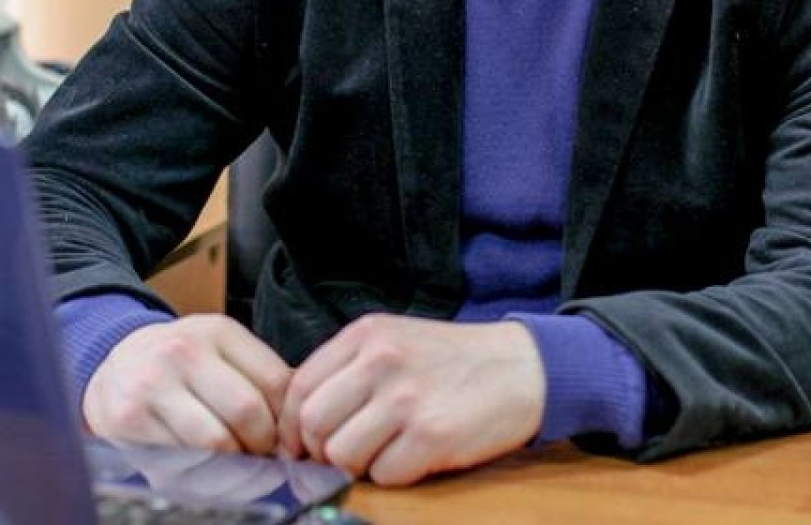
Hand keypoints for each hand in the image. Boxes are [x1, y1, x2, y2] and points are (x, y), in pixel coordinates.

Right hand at [83, 313, 291, 454]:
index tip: (291, 440)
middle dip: (263, 445)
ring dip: (235, 466)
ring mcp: (153, 386)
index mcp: (218, 331)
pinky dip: (201, 478)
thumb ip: (261, 376)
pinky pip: (178, 465)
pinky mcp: (128, 422)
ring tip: (238, 464)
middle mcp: (184, 353)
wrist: (118, 362)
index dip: (289, 420)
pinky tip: (207, 471)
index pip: (274, 381)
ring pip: (214, 445)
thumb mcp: (223, 348)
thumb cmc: (183, 360)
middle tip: (264, 456)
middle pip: (246, 412)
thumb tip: (298, 422)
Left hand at [278, 315, 544, 485]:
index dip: (290, 426)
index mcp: (366, 334)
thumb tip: (295, 421)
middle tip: (343, 454)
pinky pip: (383, 475)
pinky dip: (393, 475)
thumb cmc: (451, 360)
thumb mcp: (394, 341)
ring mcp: (405, 398)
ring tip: (383, 451)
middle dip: (319, 451)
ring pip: (340, 454)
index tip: (300, 444)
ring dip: (356, 465)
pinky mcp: (430, 435)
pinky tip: (414, 454)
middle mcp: (381, 360)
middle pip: (311, 424)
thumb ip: (347, 369)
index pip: (298, 387)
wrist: (520, 367)